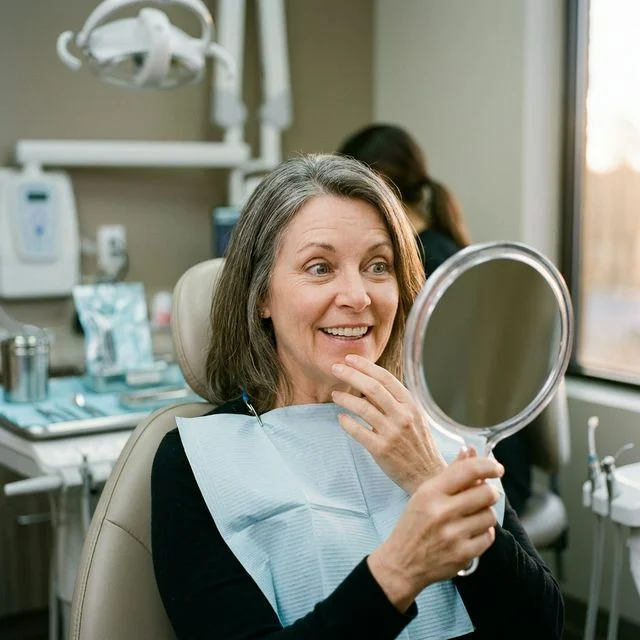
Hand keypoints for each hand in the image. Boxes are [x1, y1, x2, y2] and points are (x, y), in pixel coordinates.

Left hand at [331, 354, 445, 493]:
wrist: (428, 476)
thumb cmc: (418, 445)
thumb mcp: (413, 418)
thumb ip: (394, 402)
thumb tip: (369, 385)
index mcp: (410, 404)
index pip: (386, 378)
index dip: (366, 366)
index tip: (350, 359)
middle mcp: (402, 416)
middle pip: (372, 388)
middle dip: (351, 374)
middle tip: (335, 368)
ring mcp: (392, 433)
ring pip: (363, 408)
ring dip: (345, 398)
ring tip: (334, 395)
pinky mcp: (382, 450)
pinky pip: (358, 431)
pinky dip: (347, 423)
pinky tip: (340, 418)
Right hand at [368, 452, 503, 611]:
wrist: (401, 562)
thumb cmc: (414, 524)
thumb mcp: (425, 494)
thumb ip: (450, 473)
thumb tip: (469, 450)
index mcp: (431, 492)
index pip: (468, 471)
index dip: (488, 466)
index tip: (497, 468)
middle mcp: (442, 512)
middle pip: (486, 493)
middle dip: (489, 492)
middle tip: (484, 495)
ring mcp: (453, 535)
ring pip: (490, 515)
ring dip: (486, 514)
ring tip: (473, 516)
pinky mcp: (462, 555)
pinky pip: (489, 537)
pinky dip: (484, 533)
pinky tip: (471, 532)